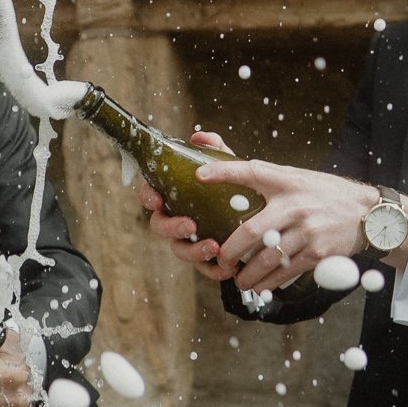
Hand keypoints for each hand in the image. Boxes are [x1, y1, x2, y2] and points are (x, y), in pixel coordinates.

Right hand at [140, 130, 238, 276]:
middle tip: (190, 225)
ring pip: (181, 250)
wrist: (259, 212)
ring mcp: (190, 241)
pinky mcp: (207, 260)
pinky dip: (214, 269)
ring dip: (194, 251)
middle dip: (171, 228)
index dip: (148, 197)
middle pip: (160, 227)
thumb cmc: (232, 187)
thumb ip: (214, 150)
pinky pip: (205, 269)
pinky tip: (228, 267)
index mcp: (173, 196)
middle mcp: (176, 219)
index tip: (157, 197)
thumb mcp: (226, 166)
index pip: (150, 195)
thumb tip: (200, 137)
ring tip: (214, 247)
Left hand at [188, 158, 407, 292]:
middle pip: (252, 230)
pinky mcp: (318, 253)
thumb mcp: (296, 177)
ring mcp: (308, 231)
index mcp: (288, 181)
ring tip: (237, 279)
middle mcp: (296, 205)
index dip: (224, 171)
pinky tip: (259, 286)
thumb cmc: (323, 194)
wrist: (368, 214)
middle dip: (230, 250)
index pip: (252, 171)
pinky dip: (269, 282)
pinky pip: (285, 272)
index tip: (199, 176)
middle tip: (220, 259)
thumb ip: (262, 175)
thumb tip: (220, 167)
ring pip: (267, 257)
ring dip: (247, 274)